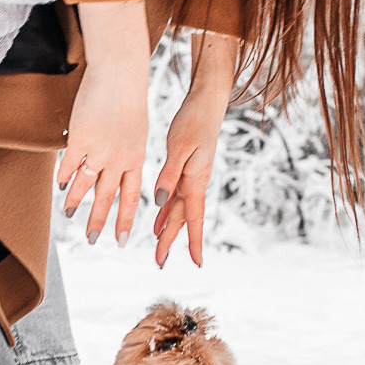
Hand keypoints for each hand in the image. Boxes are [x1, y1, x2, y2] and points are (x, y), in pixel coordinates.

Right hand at [61, 1, 150, 244]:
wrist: (120, 74)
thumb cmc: (129, 96)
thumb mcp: (136, 129)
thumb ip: (128, 150)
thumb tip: (120, 164)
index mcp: (136, 157)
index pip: (131, 196)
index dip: (125, 220)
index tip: (120, 239)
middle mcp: (119, 159)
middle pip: (107, 198)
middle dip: (99, 221)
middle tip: (93, 240)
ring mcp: (99, 151)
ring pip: (85, 185)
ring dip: (76, 202)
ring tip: (69, 215)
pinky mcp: (80, 139)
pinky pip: (69, 166)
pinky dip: (63, 177)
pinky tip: (58, 187)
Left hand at [152, 31, 236, 266]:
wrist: (207, 101)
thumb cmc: (193, 120)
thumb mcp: (178, 147)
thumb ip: (169, 176)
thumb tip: (160, 202)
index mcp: (196, 179)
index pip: (193, 218)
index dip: (192, 241)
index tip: (195, 262)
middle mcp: (196, 182)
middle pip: (182, 218)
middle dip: (171, 241)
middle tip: (159, 262)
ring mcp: (192, 176)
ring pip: (178, 208)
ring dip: (168, 228)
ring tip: (157, 247)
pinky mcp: (187, 168)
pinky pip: (175, 195)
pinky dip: (167, 210)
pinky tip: (159, 219)